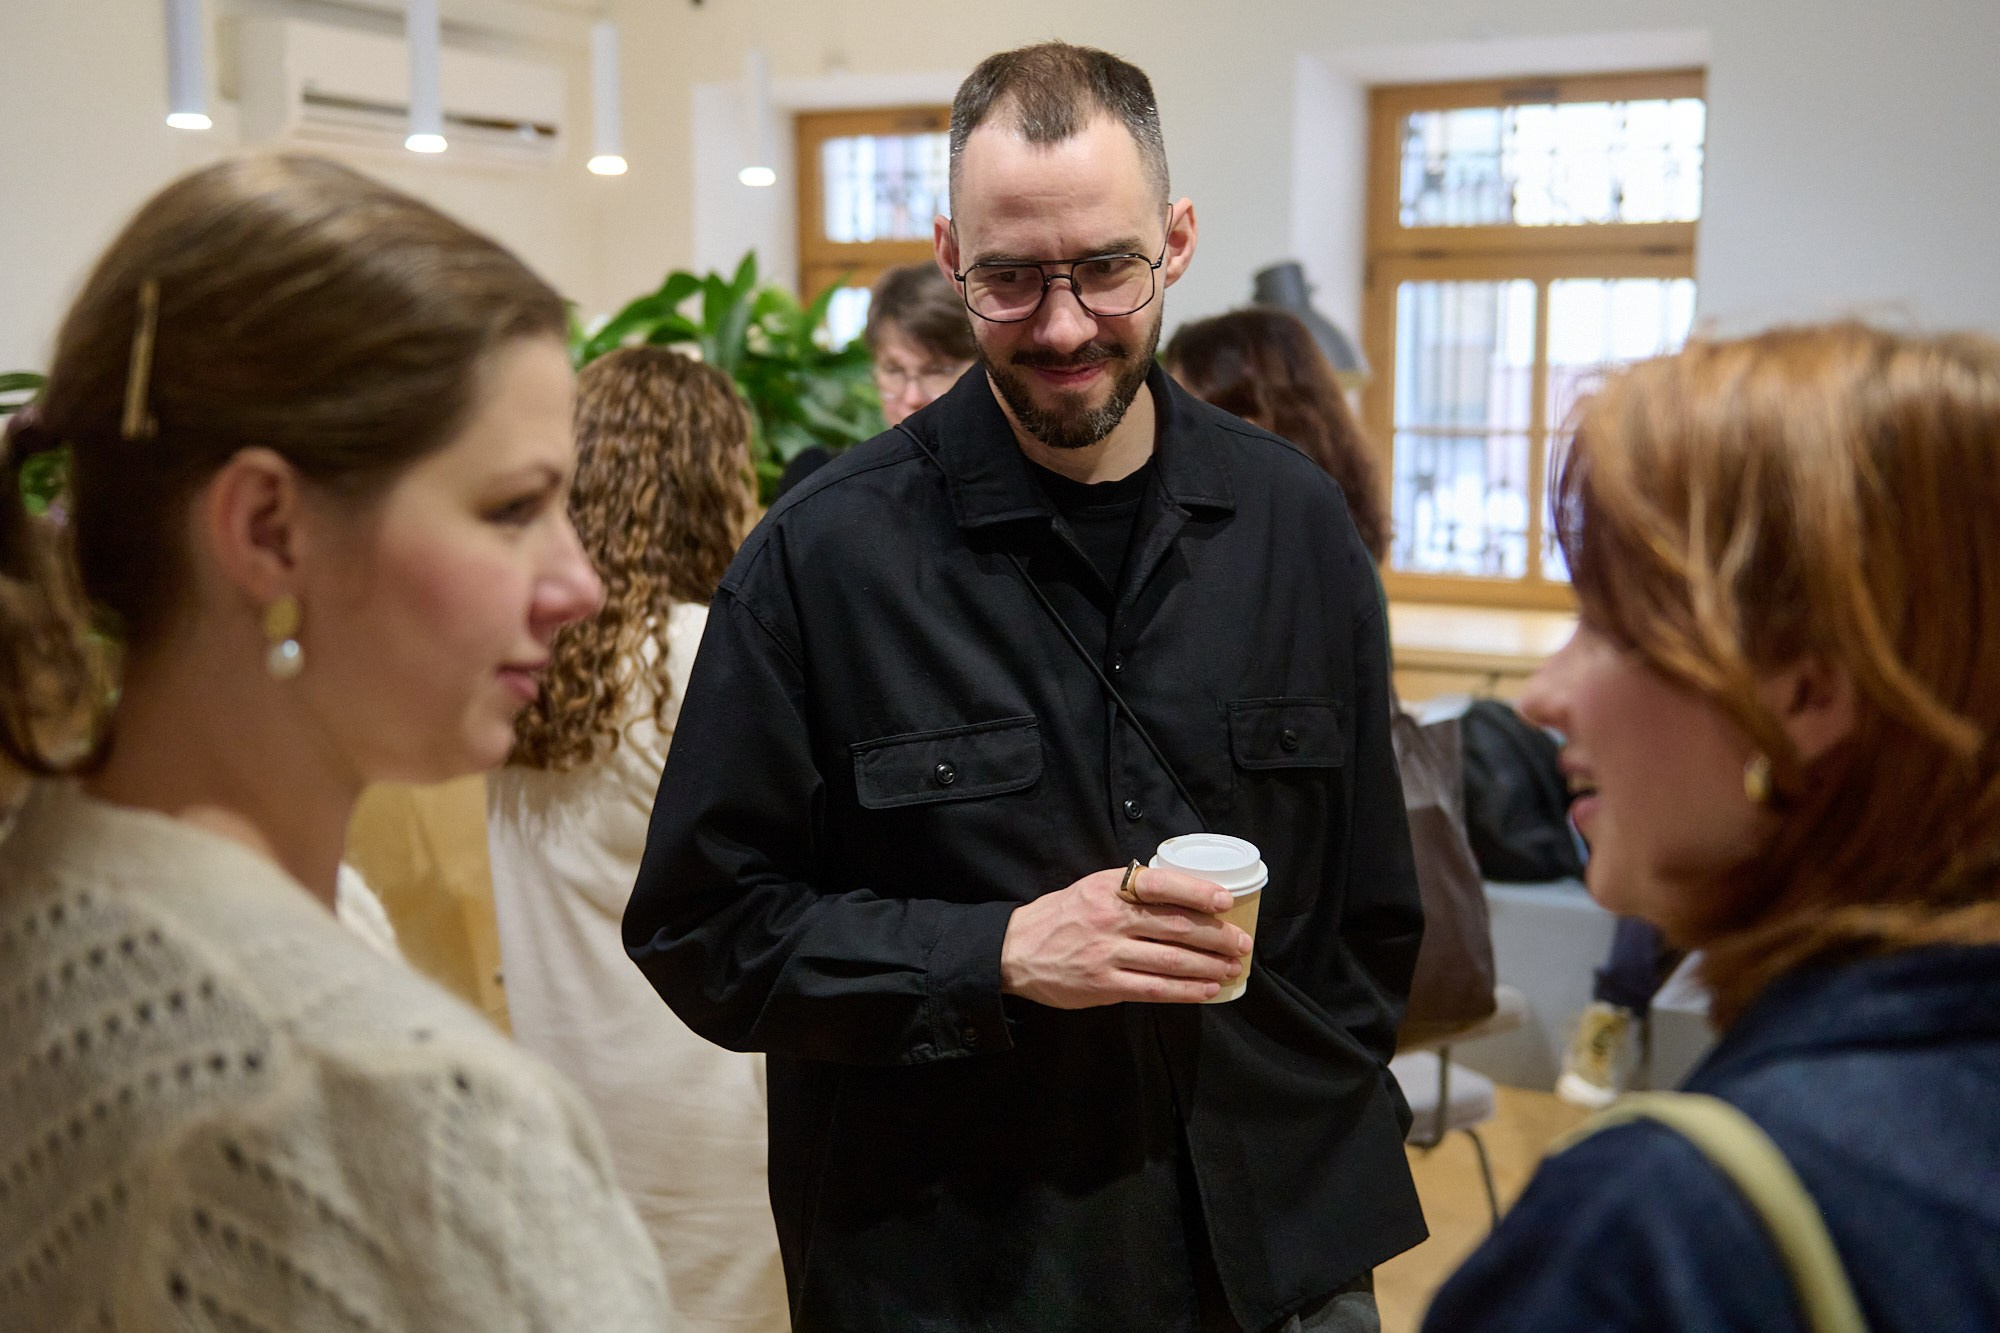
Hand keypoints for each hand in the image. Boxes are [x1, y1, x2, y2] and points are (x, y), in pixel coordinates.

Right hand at [998, 864, 1254, 1008]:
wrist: (1016, 950)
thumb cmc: (1062, 916)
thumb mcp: (1093, 887)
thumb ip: (1132, 890)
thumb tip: (1185, 896)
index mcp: (1110, 887)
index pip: (1162, 885)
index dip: (1198, 892)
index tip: (1226, 901)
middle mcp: (1110, 918)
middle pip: (1176, 926)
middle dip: (1216, 936)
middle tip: (1242, 943)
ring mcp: (1107, 954)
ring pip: (1171, 960)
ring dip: (1209, 965)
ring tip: (1233, 967)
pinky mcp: (1104, 985)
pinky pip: (1155, 989)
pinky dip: (1186, 990)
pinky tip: (1207, 990)